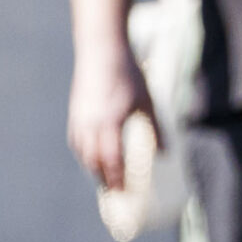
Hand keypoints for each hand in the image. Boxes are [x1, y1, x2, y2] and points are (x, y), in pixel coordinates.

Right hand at [68, 49, 159, 192]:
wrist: (101, 48)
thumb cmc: (127, 73)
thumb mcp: (147, 100)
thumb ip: (155, 128)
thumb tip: (166, 152)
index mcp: (110, 123)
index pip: (111, 160)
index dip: (117, 179)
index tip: (123, 192)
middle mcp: (91, 124)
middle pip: (93, 161)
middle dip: (103, 179)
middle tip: (114, 192)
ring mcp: (80, 118)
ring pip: (82, 152)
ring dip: (92, 167)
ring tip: (103, 178)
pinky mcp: (75, 111)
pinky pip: (76, 140)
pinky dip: (84, 152)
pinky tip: (91, 156)